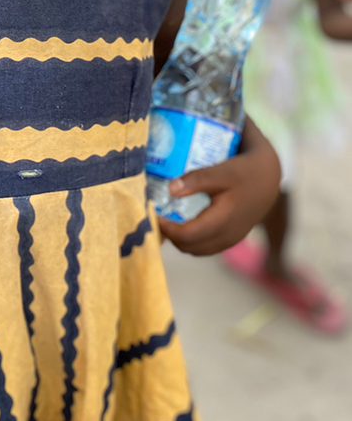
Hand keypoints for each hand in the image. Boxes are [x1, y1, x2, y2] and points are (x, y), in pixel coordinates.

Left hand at [158, 118, 279, 255]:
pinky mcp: (231, 237)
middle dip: (169, 234)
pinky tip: (181, 222)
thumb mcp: (222, 171)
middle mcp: (227, 236)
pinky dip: (191, 239)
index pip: (187, 236)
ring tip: (164, 218)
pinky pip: (206, 246)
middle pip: (188, 246)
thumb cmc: (245, 171)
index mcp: (223, 222)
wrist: (270, 176)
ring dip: (179, 239)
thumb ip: (197, 179)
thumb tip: (170, 189)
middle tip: (154, 215)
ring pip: (197, 249)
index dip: (166, 228)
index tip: (151, 212)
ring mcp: (230, 239)